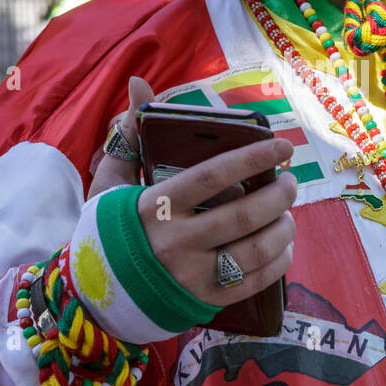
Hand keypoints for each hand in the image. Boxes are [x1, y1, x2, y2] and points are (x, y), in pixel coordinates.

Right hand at [87, 76, 296, 306]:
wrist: (94, 293)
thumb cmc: (108, 230)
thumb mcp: (111, 182)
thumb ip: (130, 135)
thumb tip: (138, 85)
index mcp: (155, 206)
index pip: (213, 176)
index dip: (253, 158)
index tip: (282, 146)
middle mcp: (175, 242)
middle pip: (243, 215)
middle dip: (278, 195)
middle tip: (291, 182)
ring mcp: (191, 275)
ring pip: (254, 250)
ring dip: (283, 229)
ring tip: (289, 214)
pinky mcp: (203, 300)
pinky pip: (252, 282)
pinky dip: (277, 262)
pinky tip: (283, 247)